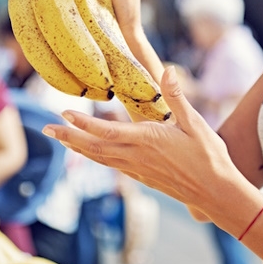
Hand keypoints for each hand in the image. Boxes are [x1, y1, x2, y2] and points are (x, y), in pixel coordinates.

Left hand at [43, 67, 249, 226]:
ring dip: (78, 147)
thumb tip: (168, 70)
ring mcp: (138, 170)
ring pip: (100, 158)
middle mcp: (136, 157)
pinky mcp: (143, 177)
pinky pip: (112, 166)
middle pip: (94, 147)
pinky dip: (96, 157)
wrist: (217, 192)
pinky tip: (91, 153)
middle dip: (68, 138)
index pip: (107, 131)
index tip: (64, 113)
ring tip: (60, 139)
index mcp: (147, 140)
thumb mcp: (196, 122)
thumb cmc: (209, 156)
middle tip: (45, 129)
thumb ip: (177, 97)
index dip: (83, 123)